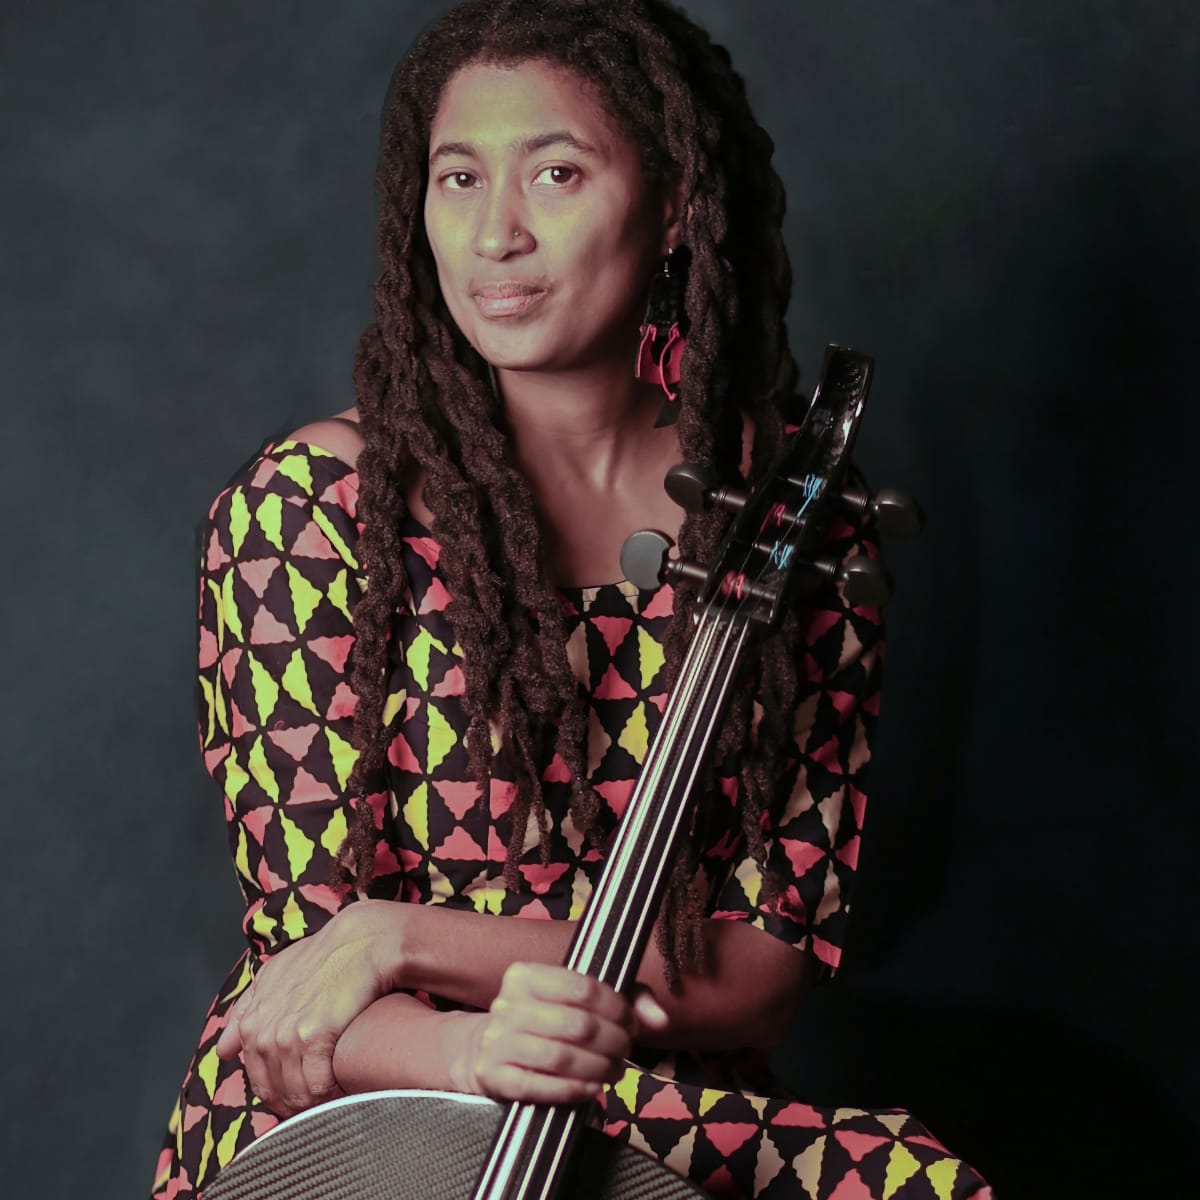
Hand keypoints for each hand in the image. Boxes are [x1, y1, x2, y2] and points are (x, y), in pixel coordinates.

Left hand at [216, 900, 402, 1117]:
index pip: (257, 1081)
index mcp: (251, 1023)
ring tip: (335, 1100)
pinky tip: (345, 1090)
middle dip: (297, 1104)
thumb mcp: (275, 975)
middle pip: (275, 1092)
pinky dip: (332, 1095)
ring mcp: (287, 1036)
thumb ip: (246, 1012)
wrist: (362, 941)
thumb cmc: (324, 956)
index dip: (280, 1094)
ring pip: (297, 1093)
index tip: (301, 1094)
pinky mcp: (315, 1037)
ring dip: (316, 1104)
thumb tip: (222, 1051)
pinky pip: (319, 1086)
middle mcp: (263, 1032)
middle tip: (321, 1104)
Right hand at [451, 963, 669, 1104]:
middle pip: (576, 1024)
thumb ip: (626, 999)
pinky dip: (572, 1090)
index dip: (616, 1007)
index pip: (582, 987)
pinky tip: (590, 1090)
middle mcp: (506, 1004)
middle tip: (624, 1050)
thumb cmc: (546, 1020)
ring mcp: (496, 1041)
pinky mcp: (493, 1075)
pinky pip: (538, 1086)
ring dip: (597, 1068)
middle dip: (612, 1041)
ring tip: (613, 1072)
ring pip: (559, 1057)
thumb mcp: (579, 998)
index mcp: (526, 975)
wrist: (487, 1049)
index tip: (631, 1023)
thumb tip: (661, 1019)